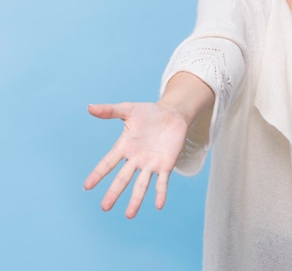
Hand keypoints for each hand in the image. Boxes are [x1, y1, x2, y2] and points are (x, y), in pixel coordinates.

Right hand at [84, 102, 187, 217]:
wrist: (172, 114)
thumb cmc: (149, 113)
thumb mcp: (129, 109)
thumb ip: (110, 111)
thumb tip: (89, 107)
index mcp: (125, 147)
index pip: (108, 163)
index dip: (98, 174)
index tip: (87, 186)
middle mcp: (136, 159)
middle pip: (123, 179)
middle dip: (114, 192)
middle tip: (105, 207)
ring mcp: (151, 164)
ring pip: (141, 185)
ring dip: (136, 199)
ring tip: (129, 215)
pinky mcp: (166, 165)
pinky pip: (162, 182)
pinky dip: (160, 193)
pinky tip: (158, 205)